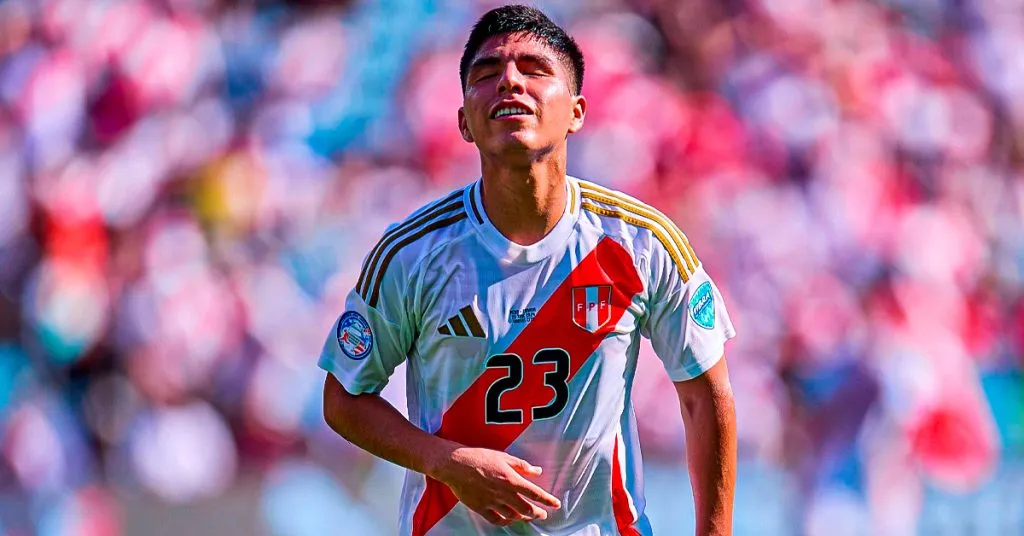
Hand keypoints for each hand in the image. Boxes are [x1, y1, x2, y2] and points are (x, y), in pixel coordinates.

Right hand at [434, 447, 561, 525]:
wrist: (456, 464)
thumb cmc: (479, 457)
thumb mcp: (504, 457)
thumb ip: (522, 465)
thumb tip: (537, 471)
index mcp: (511, 479)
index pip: (535, 493)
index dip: (547, 500)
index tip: (556, 504)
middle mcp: (503, 493)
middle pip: (526, 508)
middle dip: (537, 513)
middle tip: (543, 515)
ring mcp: (492, 502)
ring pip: (512, 516)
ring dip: (523, 518)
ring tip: (528, 517)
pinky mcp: (481, 507)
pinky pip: (496, 520)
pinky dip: (505, 522)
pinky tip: (510, 520)